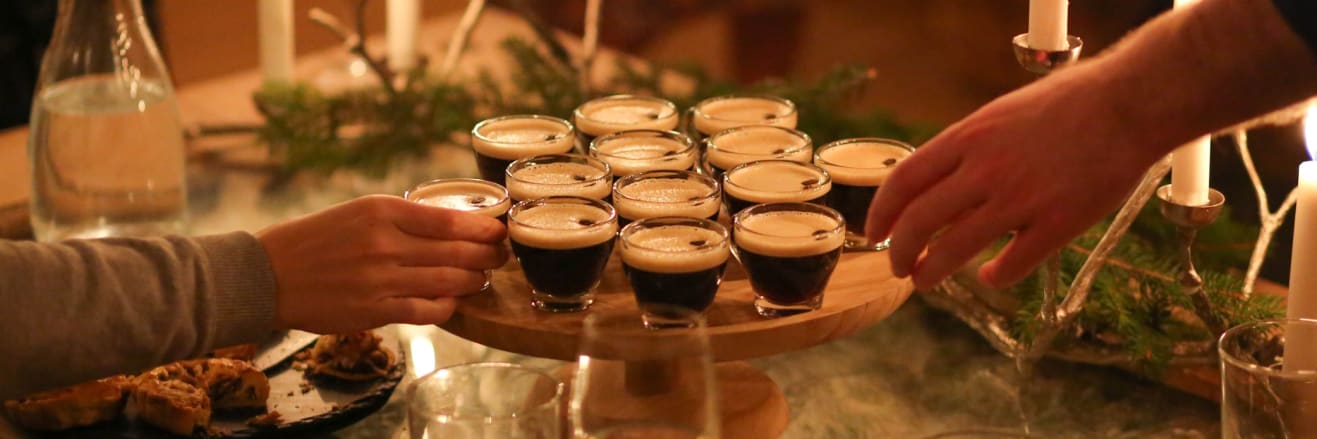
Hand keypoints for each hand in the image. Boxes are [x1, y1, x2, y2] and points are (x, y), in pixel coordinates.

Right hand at [256, 195, 507, 332]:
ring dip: (473, 281)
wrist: (267, 274)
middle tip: (502, 256)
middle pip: (457, 251)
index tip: (500, 231)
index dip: (484, 228)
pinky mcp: (375, 311)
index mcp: (382, 210)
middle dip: (488, 256)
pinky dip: (448, 306)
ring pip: (449, 281)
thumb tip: (454, 225)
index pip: (450, 220)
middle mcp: (385, 243)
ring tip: (482, 278)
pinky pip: (428, 311)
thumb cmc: (316, 240)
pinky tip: (454, 301)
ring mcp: (381, 279)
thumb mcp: (358, 212)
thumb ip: (402, 218)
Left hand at [866, 74, 1164, 290]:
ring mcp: (1020, 199)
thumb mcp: (999, 114)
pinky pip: (1013, 264)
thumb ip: (966, 147)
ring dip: (931, 271)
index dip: (881, 212)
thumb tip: (936, 179)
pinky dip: (995, 277)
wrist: (1130, 103)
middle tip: (896, 267)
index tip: (873, 232)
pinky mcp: (1058, 223)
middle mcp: (985, 169)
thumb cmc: (1068, 103)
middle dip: (899, 251)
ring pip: (955, 249)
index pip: (904, 181)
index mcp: (968, 138)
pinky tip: (990, 277)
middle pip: (920, 221)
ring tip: (924, 282)